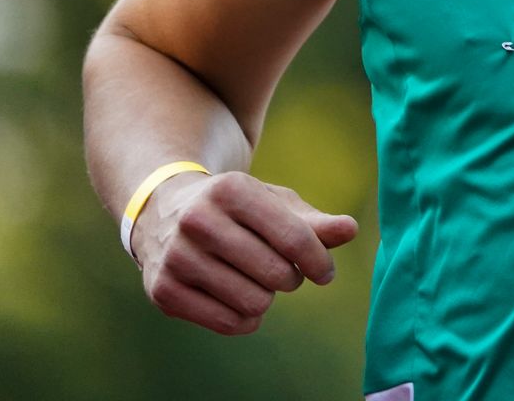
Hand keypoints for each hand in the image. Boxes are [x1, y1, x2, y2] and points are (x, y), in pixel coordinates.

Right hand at [132, 171, 358, 335]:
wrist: (164, 213)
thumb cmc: (237, 209)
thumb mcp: (274, 204)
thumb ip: (315, 221)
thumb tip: (351, 229)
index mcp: (231, 189)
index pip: (295, 239)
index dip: (319, 261)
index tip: (325, 273)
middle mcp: (198, 220)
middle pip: (276, 274)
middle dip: (290, 277)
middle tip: (281, 270)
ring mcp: (176, 257)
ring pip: (253, 302)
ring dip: (266, 298)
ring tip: (255, 280)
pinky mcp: (163, 291)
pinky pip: (228, 323)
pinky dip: (246, 320)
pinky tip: (239, 300)